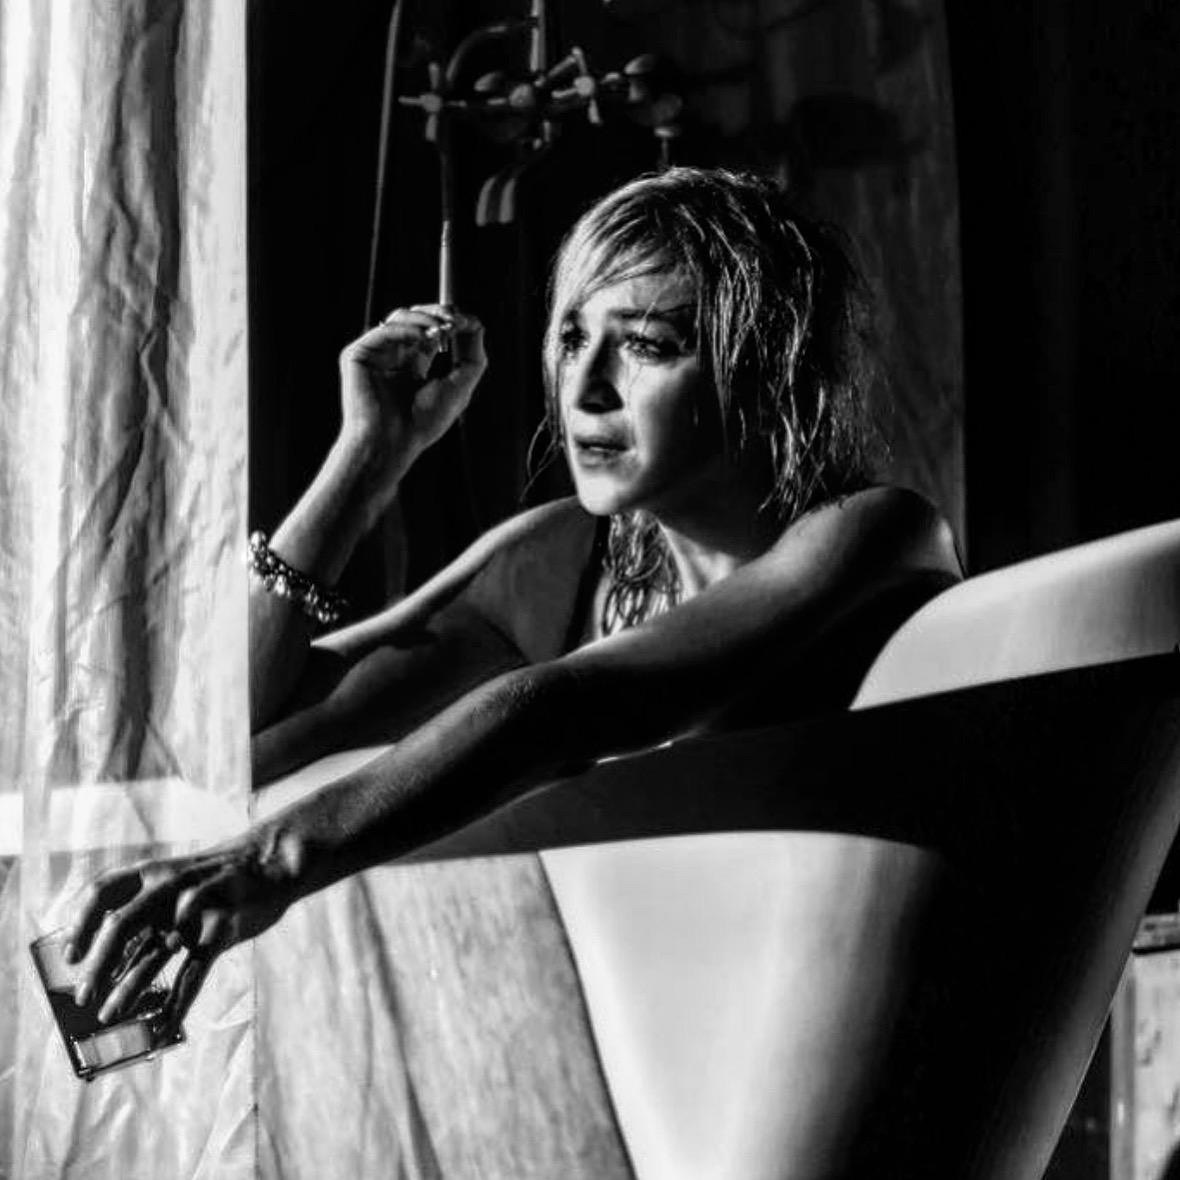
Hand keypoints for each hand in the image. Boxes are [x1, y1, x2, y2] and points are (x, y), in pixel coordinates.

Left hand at [61, 836, 300, 1030]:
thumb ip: (148, 914)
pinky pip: (193, 973)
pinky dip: (175, 1004)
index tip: (70, 956)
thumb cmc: (217, 879)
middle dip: (98, 964)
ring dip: (128, 989)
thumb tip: (110, 965)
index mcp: (153, 871)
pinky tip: (163, 1026)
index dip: (80, 924)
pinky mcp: (222, 929)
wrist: (272, 862)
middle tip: (83, 997)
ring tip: (109, 1016)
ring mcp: (197, 908)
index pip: (102, 891)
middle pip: (121, 925)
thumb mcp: (178, 882)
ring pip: (154, 954)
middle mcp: (170, 886)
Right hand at [338, 304, 486, 485]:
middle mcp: (393, 357)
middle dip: (438, 313)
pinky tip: (424, 338)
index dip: (449, 321)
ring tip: (442, 330)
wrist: (392, 443)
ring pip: (399, 317)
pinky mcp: (357, 355)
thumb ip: (472, 358)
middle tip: (455, 319)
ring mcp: (375, 354)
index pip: (431, 331)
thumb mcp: (459, 387)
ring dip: (425, 319)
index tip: (468, 321)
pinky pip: (383, 330)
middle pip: (415, 318)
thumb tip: (477, 323)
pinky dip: (407, 330)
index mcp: (413, 366)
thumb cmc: (422, 424)